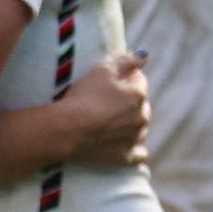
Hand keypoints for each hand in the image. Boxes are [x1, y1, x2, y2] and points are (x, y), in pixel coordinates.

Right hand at [55, 50, 150, 169]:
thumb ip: (126, 60)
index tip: (109, 82)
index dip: (124, 79)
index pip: (138, 81)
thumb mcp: (102, 70)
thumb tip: (145, 55)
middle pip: (140, 106)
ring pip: (139, 128)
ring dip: (130, 125)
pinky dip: (136, 151)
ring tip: (110, 125)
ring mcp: (135, 138)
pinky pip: (139, 155)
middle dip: (128, 104)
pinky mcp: (125, 157)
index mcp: (138, 94)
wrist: (68, 130)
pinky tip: (128, 148)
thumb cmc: (83, 96)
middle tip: (106, 104)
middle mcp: (142, 116)